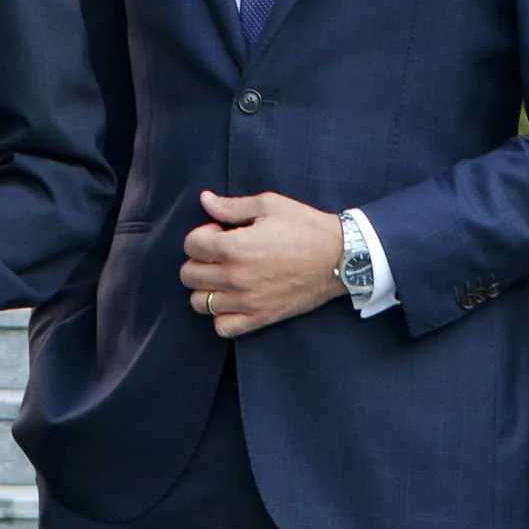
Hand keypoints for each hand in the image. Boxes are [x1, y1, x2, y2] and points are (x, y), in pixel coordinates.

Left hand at [181, 190, 345, 337]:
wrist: (340, 257)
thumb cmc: (306, 227)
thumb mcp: (269, 205)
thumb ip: (232, 206)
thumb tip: (205, 200)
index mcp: (235, 247)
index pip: (191, 245)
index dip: (201, 235)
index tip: (219, 231)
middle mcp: (235, 277)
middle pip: (189, 275)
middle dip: (198, 260)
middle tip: (219, 254)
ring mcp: (247, 301)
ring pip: (200, 303)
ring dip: (205, 288)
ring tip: (223, 277)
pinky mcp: (261, 317)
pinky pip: (223, 327)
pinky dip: (221, 317)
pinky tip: (232, 301)